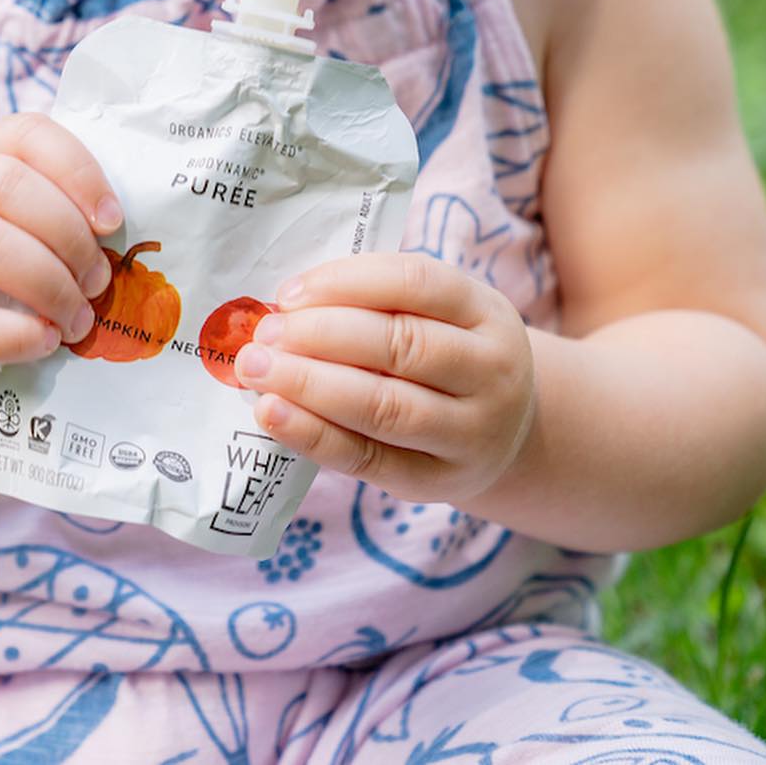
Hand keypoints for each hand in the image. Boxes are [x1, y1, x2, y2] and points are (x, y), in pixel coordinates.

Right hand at [0, 112, 121, 417]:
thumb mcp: (28, 235)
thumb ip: (66, 218)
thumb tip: (138, 227)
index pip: (26, 133)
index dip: (78, 170)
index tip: (113, 220)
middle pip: (6, 185)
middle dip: (69, 234)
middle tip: (100, 280)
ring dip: (50, 285)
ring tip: (79, 319)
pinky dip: (16, 336)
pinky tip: (46, 343)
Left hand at [234, 251, 535, 507]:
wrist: (508, 432)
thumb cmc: (449, 353)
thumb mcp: (442, 313)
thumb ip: (379, 300)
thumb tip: (288, 302)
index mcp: (486, 312)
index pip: (417, 283)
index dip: (348, 282)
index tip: (291, 292)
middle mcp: (490, 372)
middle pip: (401, 346)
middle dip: (321, 335)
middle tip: (265, 332)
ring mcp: (470, 434)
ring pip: (385, 406)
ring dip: (310, 385)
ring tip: (257, 370)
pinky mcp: (436, 481)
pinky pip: (369, 459)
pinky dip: (315, 436)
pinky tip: (273, 415)